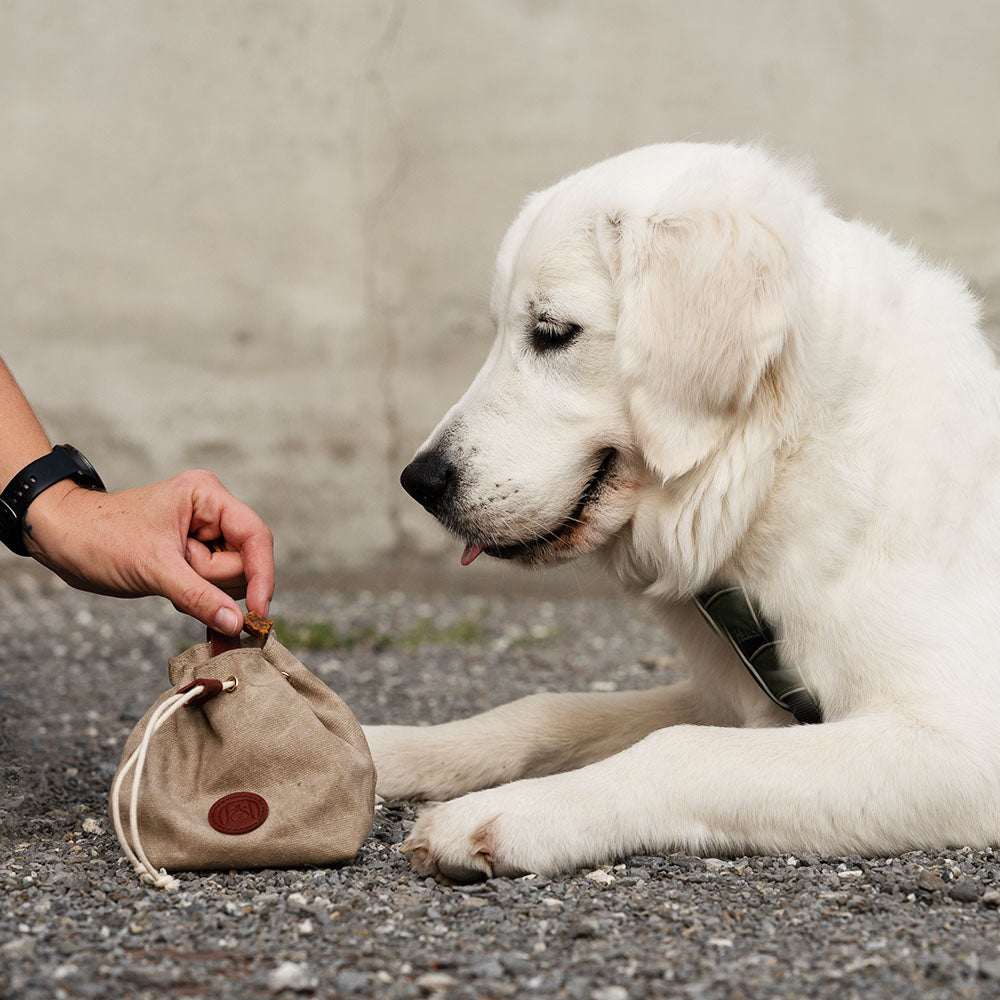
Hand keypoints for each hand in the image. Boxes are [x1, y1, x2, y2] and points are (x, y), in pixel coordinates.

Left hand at [22, 470, 273, 633]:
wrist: (60, 539)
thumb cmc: (99, 537)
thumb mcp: (153, 569)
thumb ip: (200, 596)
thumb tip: (237, 623)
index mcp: (207, 496)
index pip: (255, 536)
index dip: (262, 575)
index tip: (258, 612)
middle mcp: (212, 512)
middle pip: (243, 561)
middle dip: (211, 580)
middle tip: (174, 574)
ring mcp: (203, 535)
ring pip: (229, 579)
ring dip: (201, 590)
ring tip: (165, 577)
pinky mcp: (192, 556)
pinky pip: (213, 587)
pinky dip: (199, 599)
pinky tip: (176, 595)